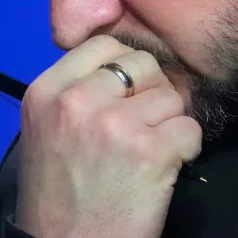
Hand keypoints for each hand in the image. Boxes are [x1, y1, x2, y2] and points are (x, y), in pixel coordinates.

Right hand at [15, 35, 202, 237]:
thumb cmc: (59, 193)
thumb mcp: (48, 128)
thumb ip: (79, 89)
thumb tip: (134, 61)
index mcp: (47, 91)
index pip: (104, 44)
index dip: (126, 66)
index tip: (129, 92)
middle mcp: (77, 101)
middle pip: (143, 64)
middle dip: (153, 91)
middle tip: (145, 124)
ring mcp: (114, 125)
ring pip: (171, 96)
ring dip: (170, 123)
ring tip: (151, 150)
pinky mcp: (149, 152)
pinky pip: (190, 128)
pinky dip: (188, 148)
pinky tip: (168, 166)